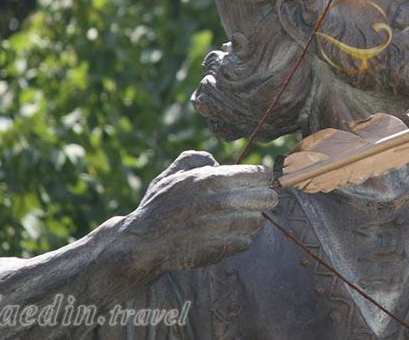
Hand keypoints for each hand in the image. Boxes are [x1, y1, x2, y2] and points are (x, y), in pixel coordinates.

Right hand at [117, 150, 276, 272]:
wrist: (142, 242)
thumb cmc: (158, 205)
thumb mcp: (172, 173)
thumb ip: (196, 158)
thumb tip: (219, 164)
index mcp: (209, 179)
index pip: (258, 175)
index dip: (262, 177)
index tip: (262, 180)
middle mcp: (217, 202)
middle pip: (265, 198)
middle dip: (265, 197)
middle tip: (262, 199)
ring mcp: (219, 228)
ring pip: (257, 221)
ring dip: (253, 219)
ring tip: (244, 218)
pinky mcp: (219, 250)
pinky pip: (245, 242)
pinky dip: (242, 238)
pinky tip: (231, 234)